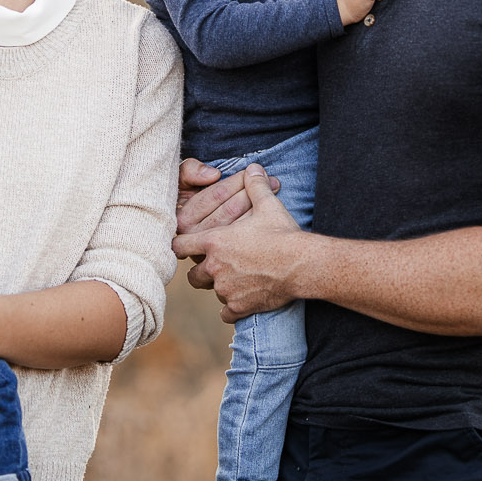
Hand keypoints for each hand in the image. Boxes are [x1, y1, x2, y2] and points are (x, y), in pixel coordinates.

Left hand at [172, 163, 306, 319]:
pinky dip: (233, 308)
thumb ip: (255, 186)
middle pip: (192, 276)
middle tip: (216, 267)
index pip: (179, 246)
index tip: (186, 247)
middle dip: (202, 272)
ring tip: (236, 280)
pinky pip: (226, 313)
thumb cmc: (282, 234)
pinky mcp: (239, 307)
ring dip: (220, 288)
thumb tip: (254, 168)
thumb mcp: (268, 205)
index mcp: (214, 242)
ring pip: (212, 292)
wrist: (301, 265)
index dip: (181, 246)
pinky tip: (243, 299)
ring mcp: (225, 290)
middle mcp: (215, 268)